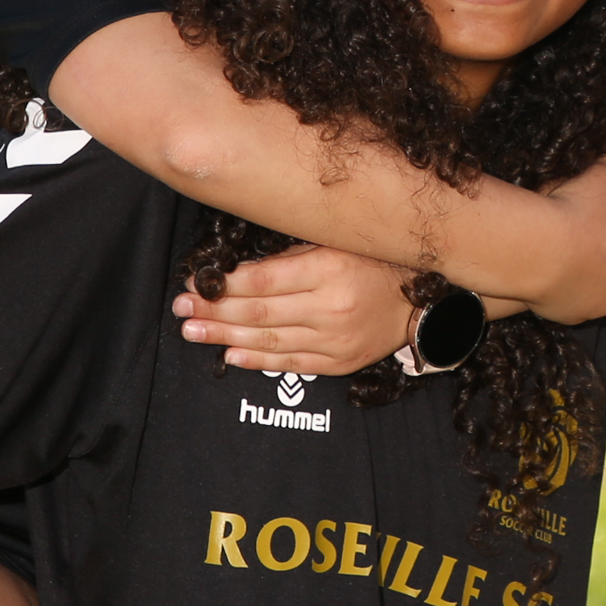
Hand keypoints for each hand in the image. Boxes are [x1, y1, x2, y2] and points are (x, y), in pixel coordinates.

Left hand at [175, 245, 418, 373]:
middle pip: (258, 312)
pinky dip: (257, 360)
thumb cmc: (378, 263)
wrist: (424, 303)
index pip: (262, 280)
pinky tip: (230, 355)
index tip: (195, 283)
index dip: (223, 284)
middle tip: (181, 310)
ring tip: (193, 332)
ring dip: (224, 337)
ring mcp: (335, 339)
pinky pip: (290, 363)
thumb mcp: (339, 243)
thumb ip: (294, 254)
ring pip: (268, 340)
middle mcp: (330, 306)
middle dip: (214, 312)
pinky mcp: (339, 362)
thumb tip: (241, 270)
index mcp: (329, 268)